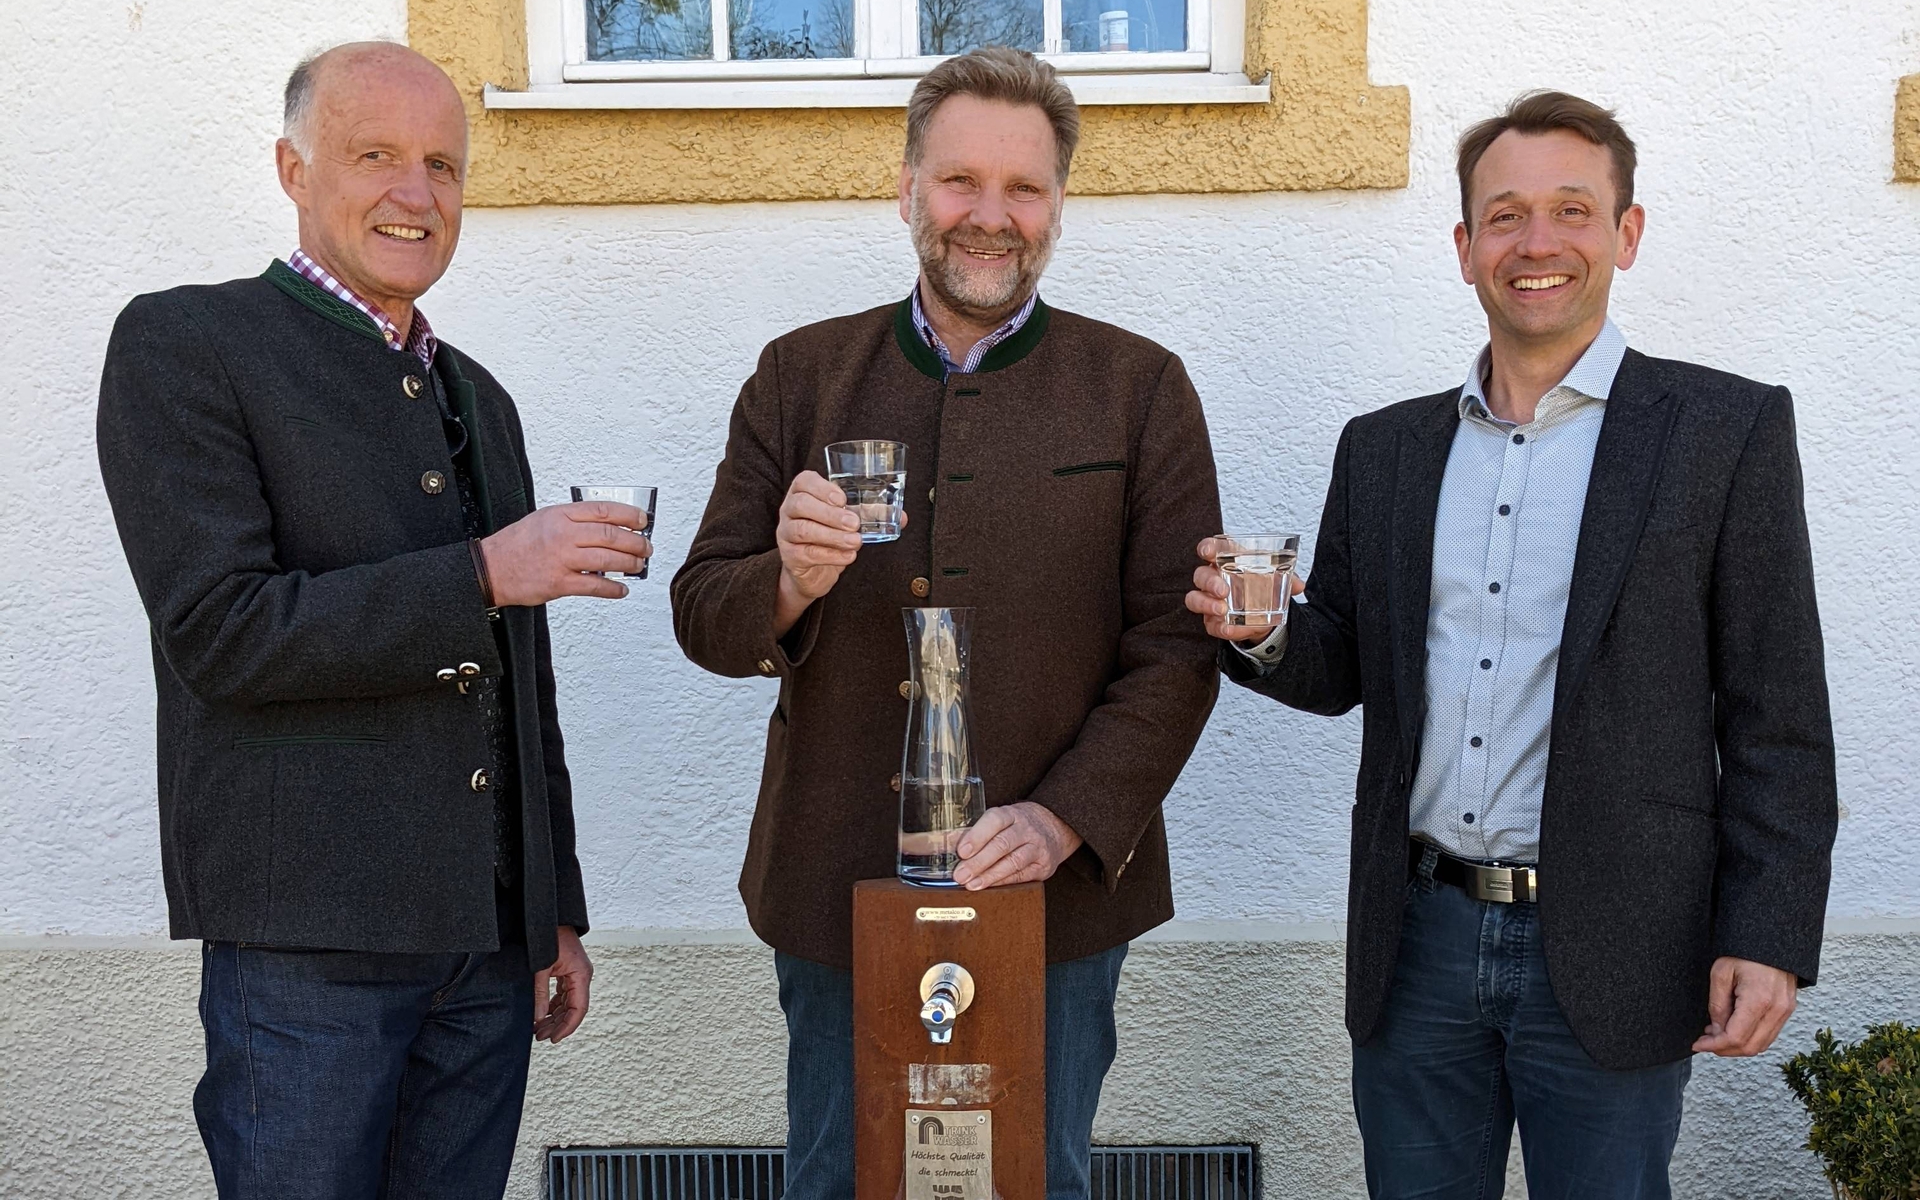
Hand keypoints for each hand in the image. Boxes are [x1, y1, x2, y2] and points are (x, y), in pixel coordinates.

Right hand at [479, 502, 651, 605]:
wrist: (491, 568)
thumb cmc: (517, 544)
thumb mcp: (544, 518)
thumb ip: (574, 520)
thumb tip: (608, 526)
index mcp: (560, 515)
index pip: (604, 510)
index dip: (629, 515)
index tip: (643, 521)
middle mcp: (562, 534)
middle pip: (611, 535)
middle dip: (635, 542)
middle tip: (646, 547)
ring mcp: (561, 559)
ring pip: (608, 560)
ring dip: (630, 564)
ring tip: (639, 566)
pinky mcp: (559, 584)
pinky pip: (595, 586)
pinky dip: (613, 589)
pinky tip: (622, 589)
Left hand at [534, 926, 592, 1043]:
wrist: (549, 916)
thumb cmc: (548, 937)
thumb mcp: (541, 968)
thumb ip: (541, 994)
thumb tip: (539, 1018)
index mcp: (581, 975)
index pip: (579, 1009)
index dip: (567, 1027)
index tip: (554, 1039)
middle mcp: (582, 976)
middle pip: (574, 1009)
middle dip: (558, 1025)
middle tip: (540, 1037)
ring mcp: (576, 974)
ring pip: (568, 1003)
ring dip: (555, 1017)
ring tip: (538, 1029)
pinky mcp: (568, 972)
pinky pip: (564, 994)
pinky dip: (553, 1006)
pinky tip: (542, 1014)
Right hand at [773, 471, 904, 635]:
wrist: (812, 571)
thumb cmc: (830, 536)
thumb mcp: (849, 521)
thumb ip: (872, 515)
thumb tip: (901, 517)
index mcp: (803, 493)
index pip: (804, 481)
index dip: (822, 488)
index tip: (843, 499)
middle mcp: (789, 510)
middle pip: (801, 504)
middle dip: (830, 514)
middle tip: (854, 523)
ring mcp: (785, 533)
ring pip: (802, 529)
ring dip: (832, 535)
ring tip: (855, 542)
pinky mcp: (789, 556)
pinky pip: (806, 553)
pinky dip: (830, 555)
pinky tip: (848, 556)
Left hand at [952, 802, 1082, 889]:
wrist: (1055, 827)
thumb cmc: (1018, 825)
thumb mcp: (1001, 820)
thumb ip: (975, 831)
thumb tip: (945, 843)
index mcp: (1011, 814)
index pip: (994, 821)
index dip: (977, 836)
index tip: (961, 851)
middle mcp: (1026, 829)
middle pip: (1002, 844)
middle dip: (978, 862)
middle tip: (960, 874)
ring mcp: (1037, 847)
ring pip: (1012, 862)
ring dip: (990, 875)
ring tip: (972, 884)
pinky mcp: (1043, 865)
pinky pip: (1021, 875)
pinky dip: (1003, 882)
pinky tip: (989, 887)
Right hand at [1184, 537, 1304, 641]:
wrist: (1266, 617)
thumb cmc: (1264, 588)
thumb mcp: (1277, 580)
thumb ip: (1288, 578)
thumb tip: (1299, 585)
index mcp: (1227, 561)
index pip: (1211, 549)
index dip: (1206, 548)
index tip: (1207, 552)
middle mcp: (1213, 579)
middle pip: (1200, 575)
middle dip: (1209, 582)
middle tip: (1224, 590)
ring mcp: (1209, 601)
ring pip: (1194, 599)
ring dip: (1206, 603)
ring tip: (1222, 610)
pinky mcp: (1212, 621)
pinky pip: (1209, 624)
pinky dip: (1219, 627)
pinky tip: (1230, 628)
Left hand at [1692, 956, 1796, 1056]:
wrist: (1772, 937)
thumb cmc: (1745, 951)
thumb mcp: (1721, 973)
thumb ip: (1717, 1005)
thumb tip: (1717, 1031)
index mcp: (1759, 1000)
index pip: (1735, 1038)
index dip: (1714, 1045)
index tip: (1698, 1044)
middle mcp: (1777, 1010)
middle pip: (1750, 1047)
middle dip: (1724, 1049)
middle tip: (1705, 1041)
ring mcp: (1785, 1011)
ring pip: (1761, 1045)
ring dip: (1737, 1046)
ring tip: (1716, 1034)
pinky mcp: (1787, 1009)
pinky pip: (1769, 1034)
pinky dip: (1750, 1038)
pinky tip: (1733, 1029)